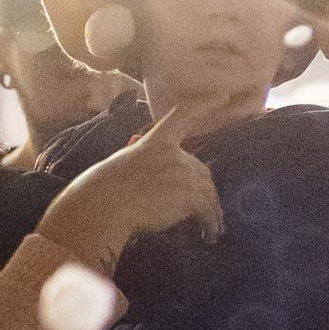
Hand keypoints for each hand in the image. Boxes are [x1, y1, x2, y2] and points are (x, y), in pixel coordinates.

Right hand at [37, 105, 224, 276]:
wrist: (105, 204)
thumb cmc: (104, 189)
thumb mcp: (124, 166)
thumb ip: (145, 167)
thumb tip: (154, 182)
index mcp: (155, 142)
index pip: (183, 116)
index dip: (204, 104)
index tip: (223, 95)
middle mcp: (173, 154)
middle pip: (201, 170)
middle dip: (206, 191)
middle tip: (210, 212)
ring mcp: (183, 174)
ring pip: (208, 193)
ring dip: (213, 212)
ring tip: (213, 230)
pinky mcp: (189, 196)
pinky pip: (207, 210)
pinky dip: (211, 223)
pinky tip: (209, 234)